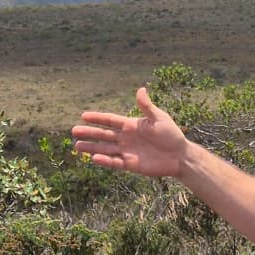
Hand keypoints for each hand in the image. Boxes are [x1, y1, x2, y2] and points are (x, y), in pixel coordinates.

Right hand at [72, 88, 187, 177]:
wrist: (180, 156)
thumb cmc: (172, 135)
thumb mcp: (159, 118)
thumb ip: (147, 107)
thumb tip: (141, 89)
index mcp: (132, 125)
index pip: (110, 121)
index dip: (97, 118)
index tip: (83, 116)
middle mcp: (127, 138)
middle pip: (104, 135)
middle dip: (89, 133)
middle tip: (74, 131)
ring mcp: (128, 151)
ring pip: (106, 149)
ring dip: (92, 147)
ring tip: (77, 146)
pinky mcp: (131, 164)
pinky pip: (115, 162)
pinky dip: (105, 161)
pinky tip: (94, 158)